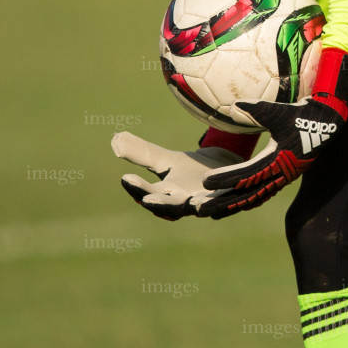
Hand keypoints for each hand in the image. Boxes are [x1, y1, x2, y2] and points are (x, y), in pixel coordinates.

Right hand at [111, 131, 245, 220]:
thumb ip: (142, 153)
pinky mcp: (232, 198)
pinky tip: (223, 189)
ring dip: (196, 206)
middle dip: (161, 204)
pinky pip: (229, 200)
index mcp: (169, 195)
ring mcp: (210, 204)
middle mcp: (188, 203)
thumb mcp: (166, 159)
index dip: (137, 189)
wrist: (228, 168)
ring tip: (191, 202)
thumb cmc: (194, 169)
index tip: (125, 178)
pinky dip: (226, 197)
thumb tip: (115, 139)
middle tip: (148, 200)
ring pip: (202, 208)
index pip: (148, 193)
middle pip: (172, 208)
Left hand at [195, 96, 347, 217]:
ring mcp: (282, 178)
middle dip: (223, 203)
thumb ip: (256, 110)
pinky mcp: (284, 176)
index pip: (245, 175)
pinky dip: (248, 201)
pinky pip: (263, 194)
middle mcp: (279, 175)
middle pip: (246, 195)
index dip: (225, 179)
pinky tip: (237, 205)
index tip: (205, 182)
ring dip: (233, 205)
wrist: (327, 123)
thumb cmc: (303, 115)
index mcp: (276, 162)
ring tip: (213, 212)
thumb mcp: (280, 112)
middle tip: (201, 210)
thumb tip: (234, 106)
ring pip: (254, 198)